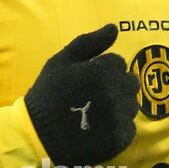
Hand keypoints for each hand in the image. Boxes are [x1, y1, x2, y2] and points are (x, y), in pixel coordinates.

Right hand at [24, 23, 139, 165]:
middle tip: (93, 98)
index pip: (119, 63)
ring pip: (131, 106)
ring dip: (118, 108)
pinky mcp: (119, 139)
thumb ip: (90, 42)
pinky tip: (98, 130)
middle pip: (131, 84)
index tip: (86, 83)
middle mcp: (113, 93)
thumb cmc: (48, 94)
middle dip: (115, 87)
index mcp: (102, 71)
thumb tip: (114, 27)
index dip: (103, 71)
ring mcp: (117, 117)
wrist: (37, 135)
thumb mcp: (62, 61)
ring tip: (94, 115)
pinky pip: (129, 129)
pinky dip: (117, 130)